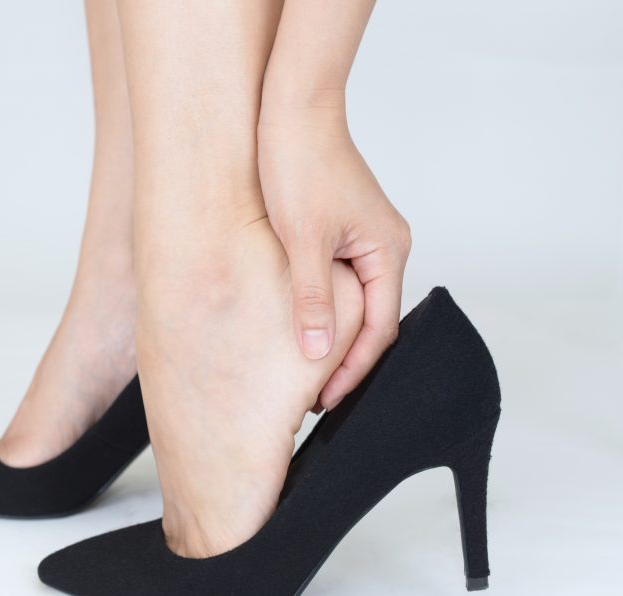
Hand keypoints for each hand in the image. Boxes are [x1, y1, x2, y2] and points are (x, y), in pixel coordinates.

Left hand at [257, 109, 410, 409]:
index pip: (378, 329)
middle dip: (347, 360)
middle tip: (316, 398)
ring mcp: (366, 237)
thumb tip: (319, 354)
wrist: (292, 110)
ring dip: (336, 335)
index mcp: (388, 251)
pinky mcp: (343, 228)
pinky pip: (342, 280)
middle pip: (373, 320)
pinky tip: (303, 325)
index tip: (325, 401)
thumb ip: (312, 299)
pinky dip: (326, 308)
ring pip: (357, 301)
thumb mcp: (303, 240)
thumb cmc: (300, 165)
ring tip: (308, 372)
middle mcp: (386, 246)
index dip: (352, 369)